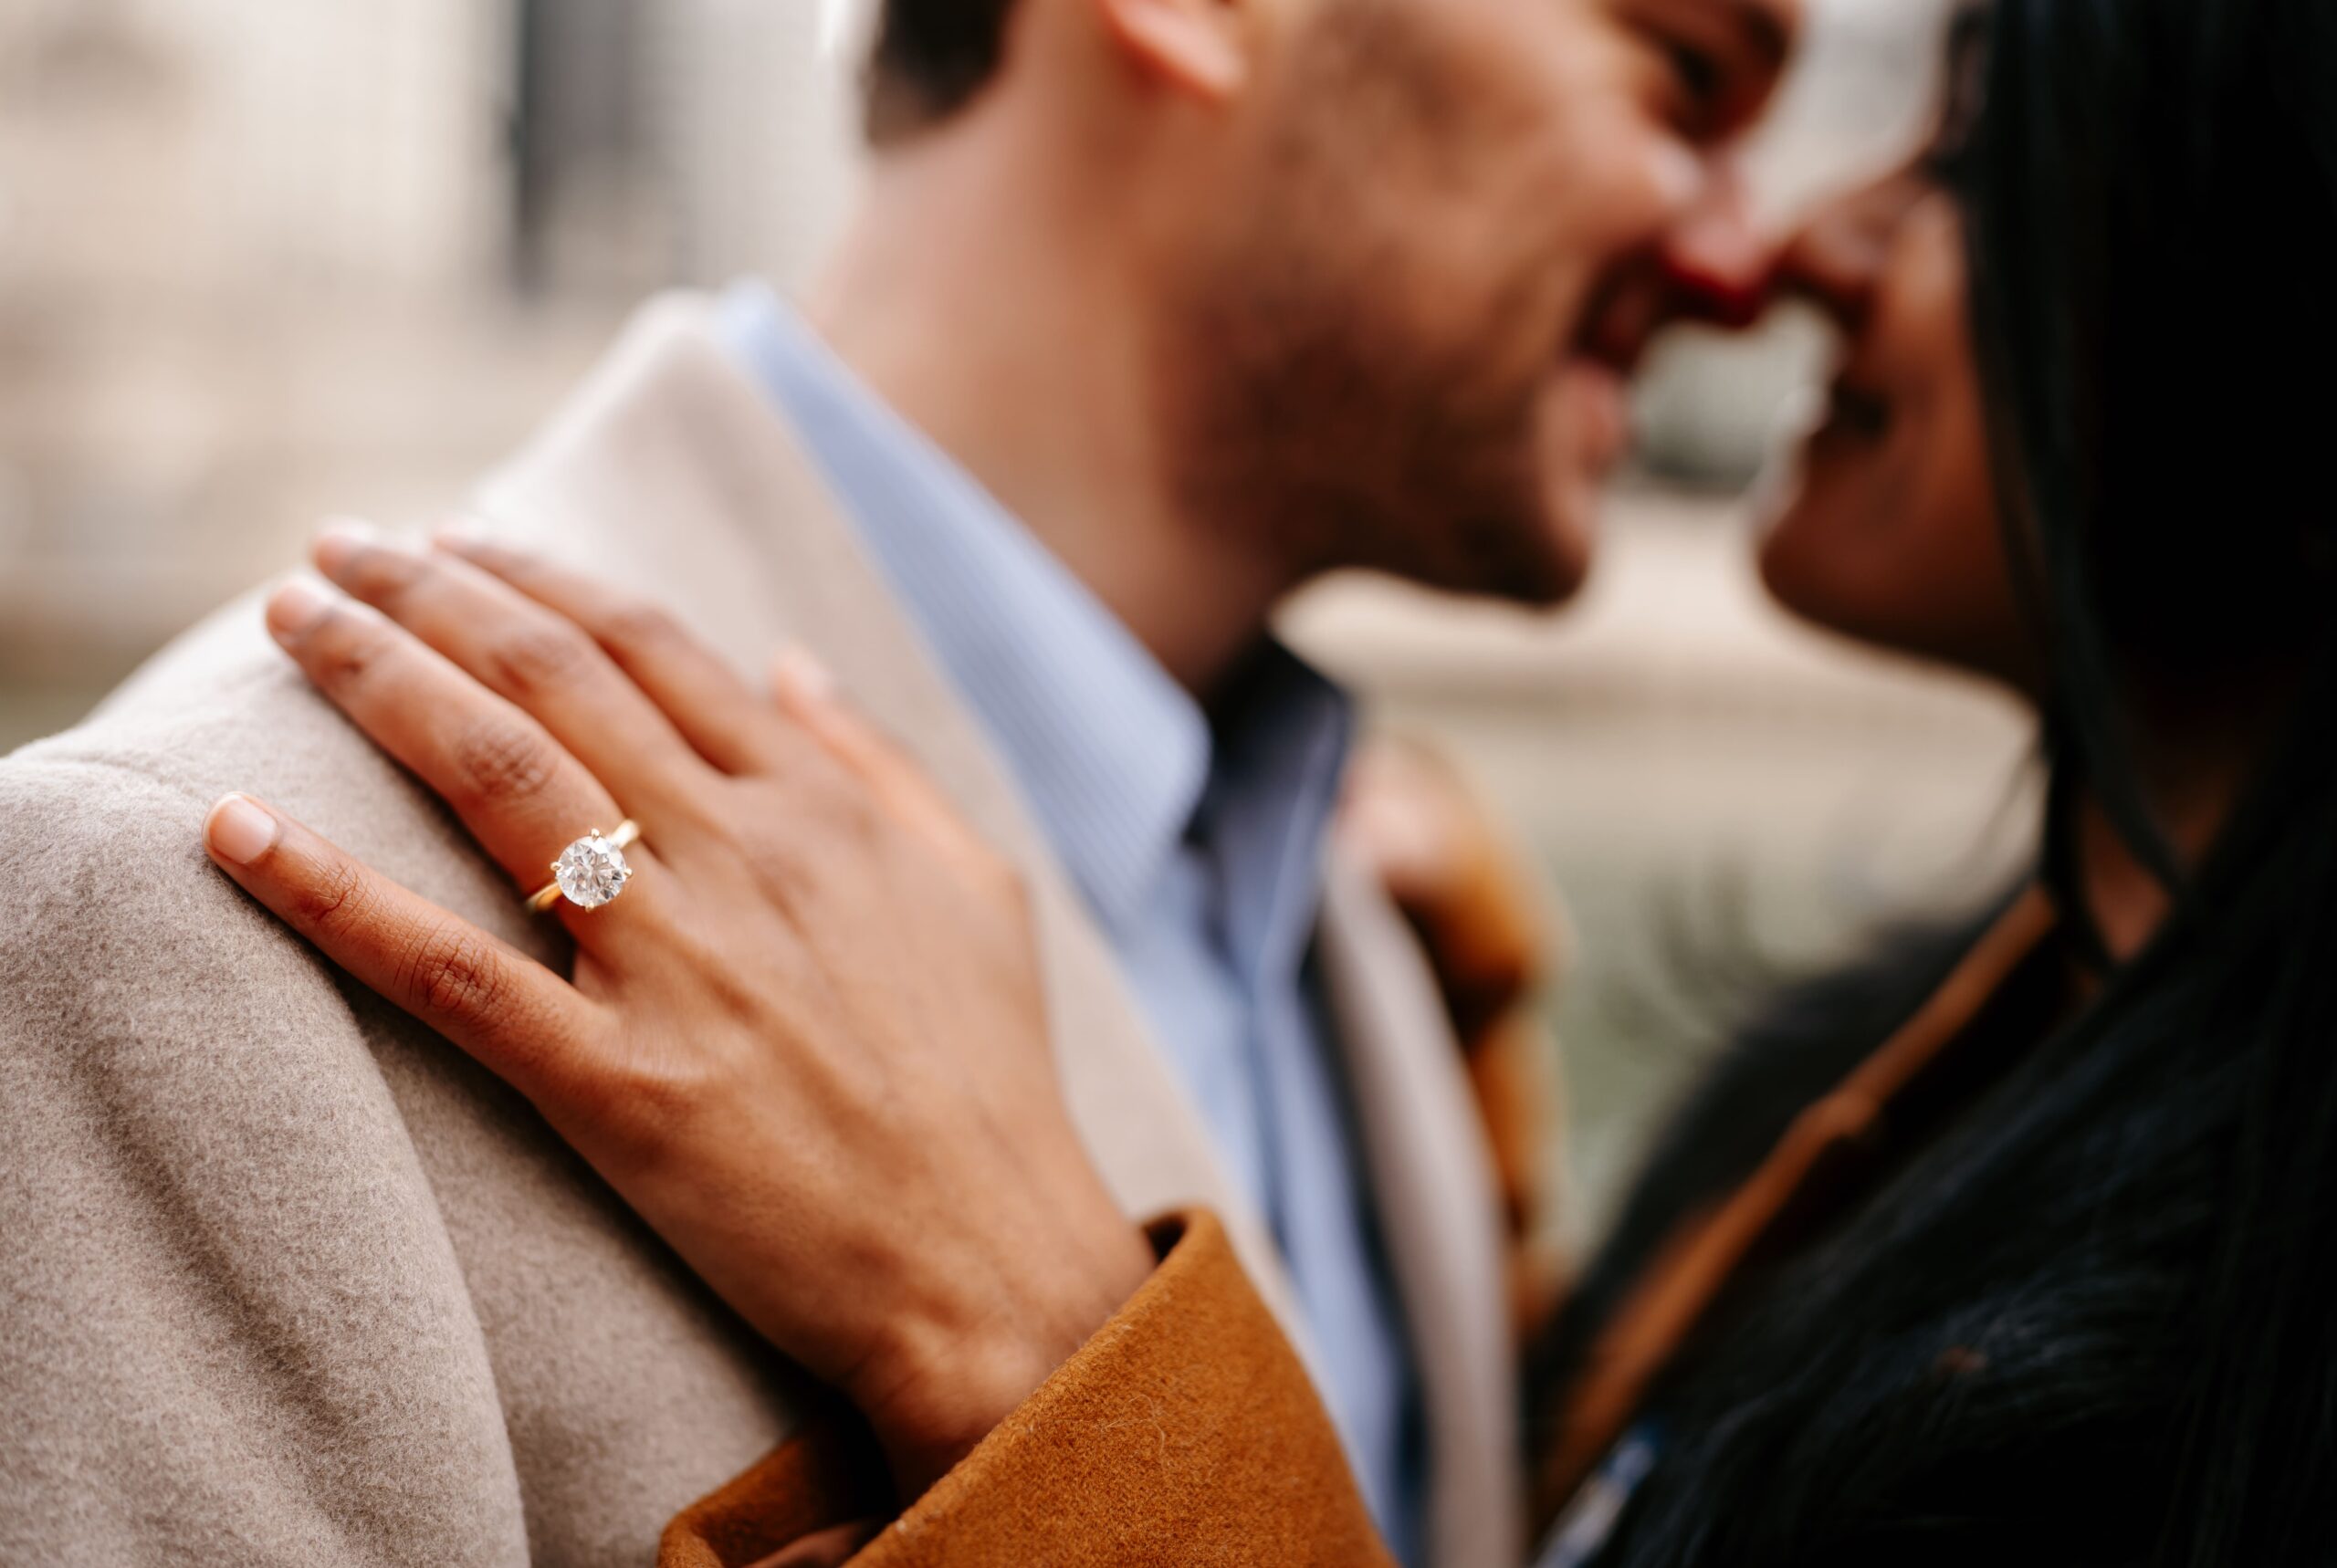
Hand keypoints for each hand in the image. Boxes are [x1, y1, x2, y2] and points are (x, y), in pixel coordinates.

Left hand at [202, 524, 1156, 1495]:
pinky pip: (448, 970)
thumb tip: (794, 658)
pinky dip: (331, 893)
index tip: (450, 542)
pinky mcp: (618, 1085)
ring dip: (374, 676)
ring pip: (494, 777)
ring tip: (289, 616)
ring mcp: (676, 965)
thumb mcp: (979, 886)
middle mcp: (741, 856)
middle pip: (552, 679)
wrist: (989, 1260)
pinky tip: (236, 828)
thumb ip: (883, 763)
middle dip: (425, 592)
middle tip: (332, 548)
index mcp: (820, 806)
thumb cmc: (996, 1079)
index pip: (649, 643)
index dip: (535, 577)